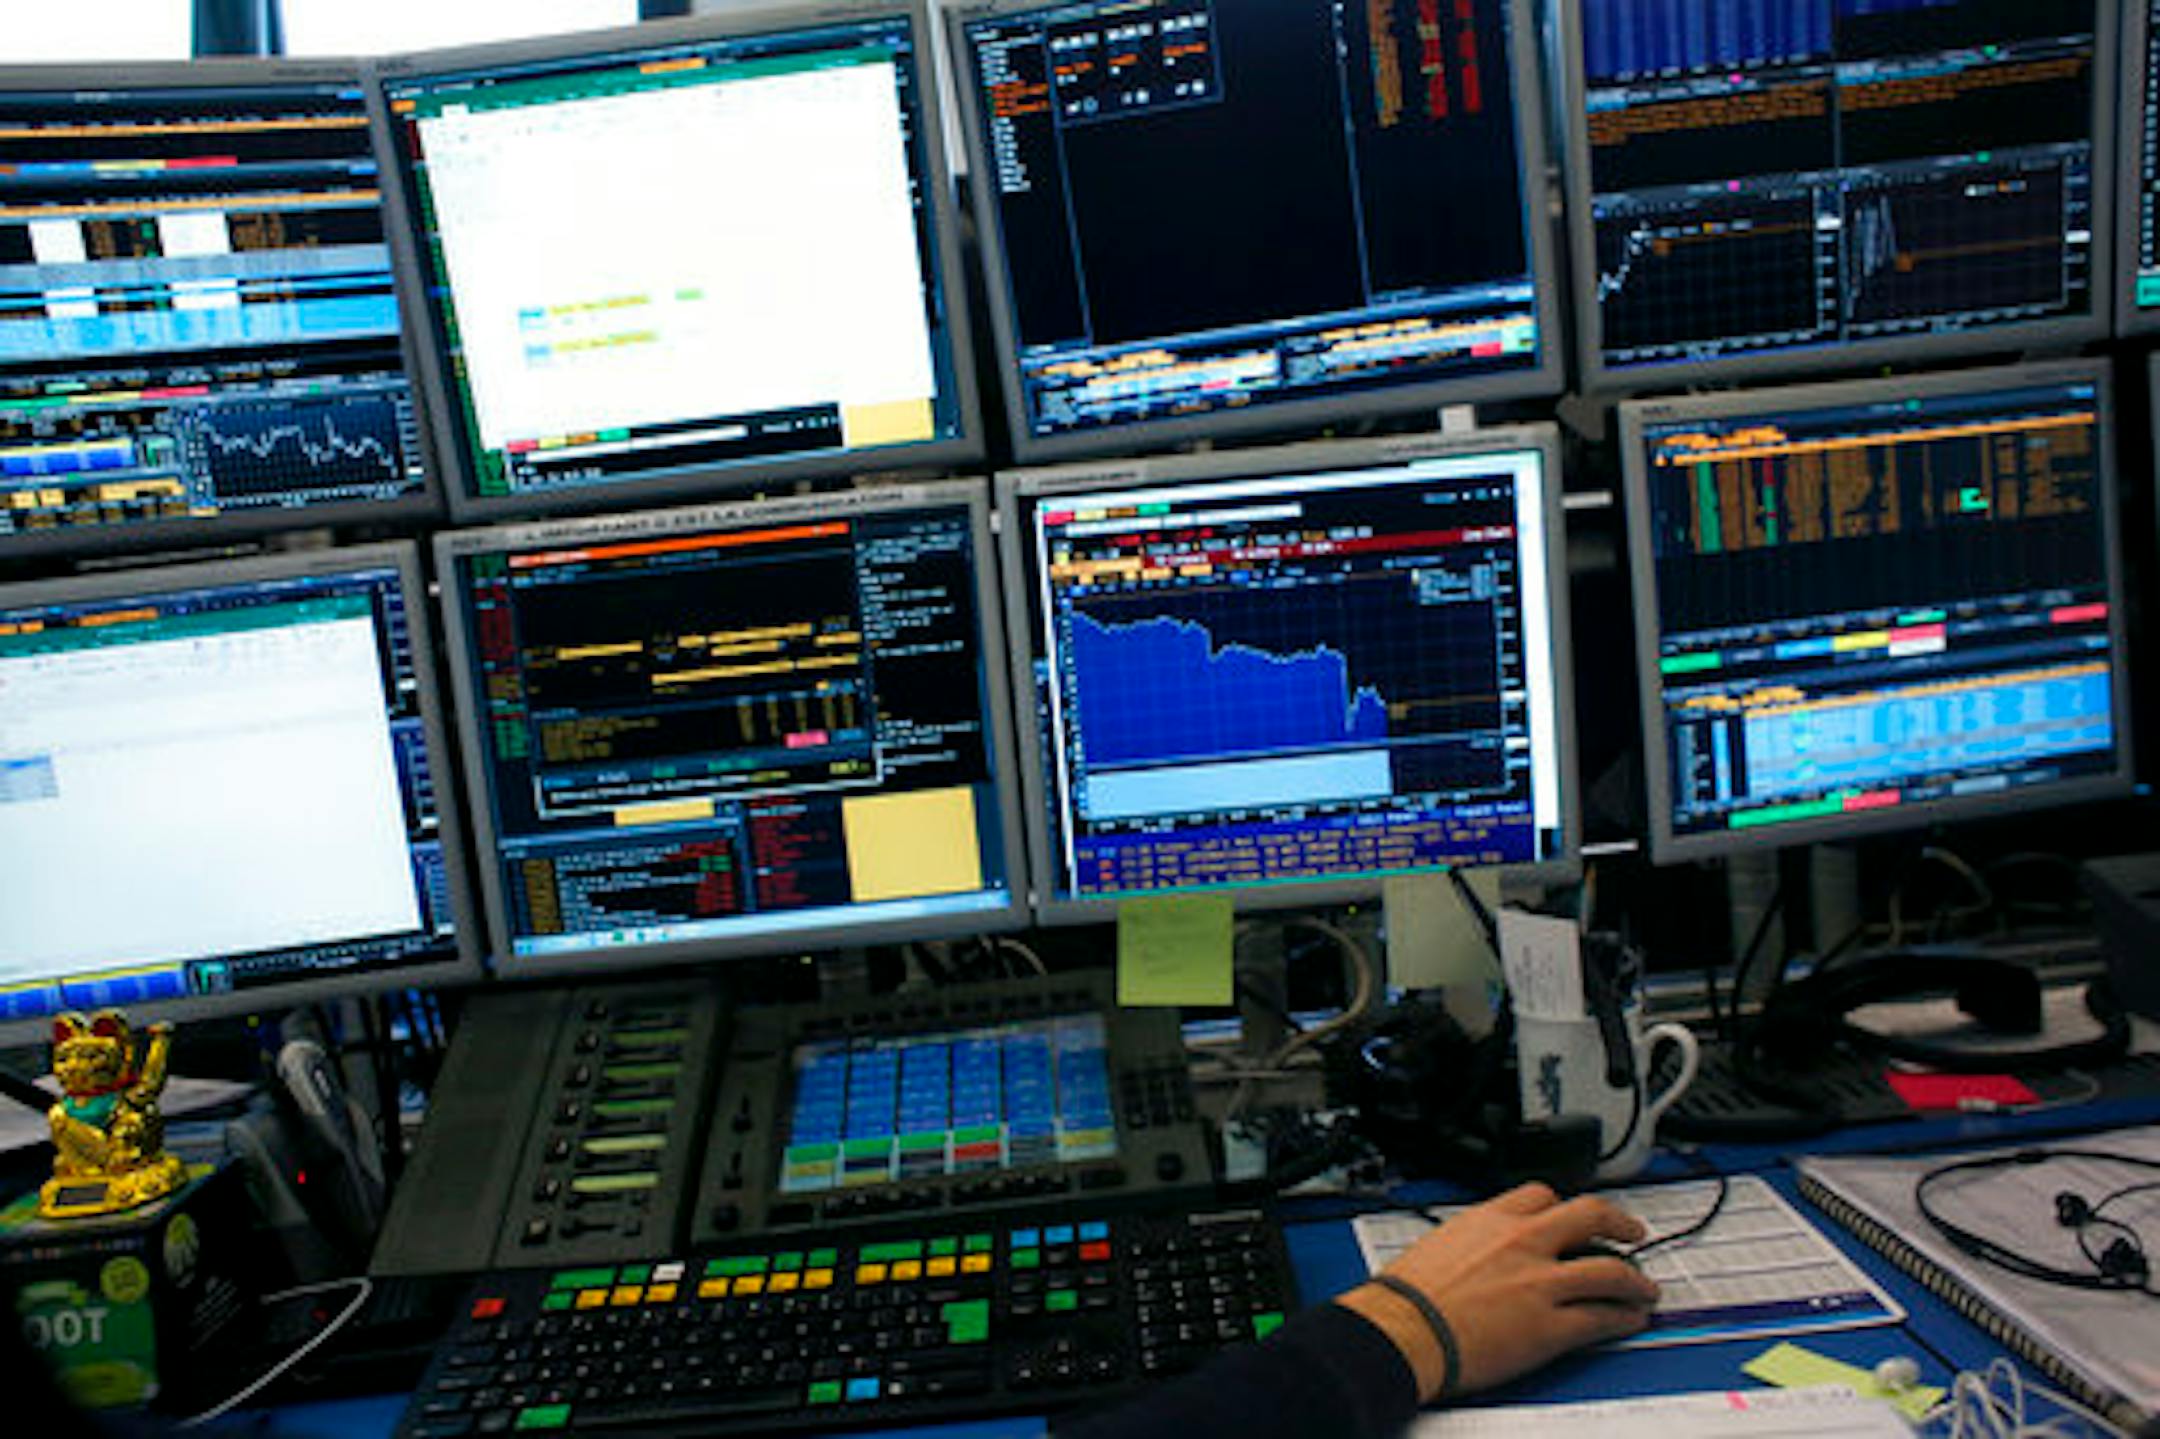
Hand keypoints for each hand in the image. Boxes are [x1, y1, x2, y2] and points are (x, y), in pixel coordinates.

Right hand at [1335, 1182, 1660, 1401]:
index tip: (1573, 1214)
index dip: (1565, 1204)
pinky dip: (1623, 1319)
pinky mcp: (1550, 1326)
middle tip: (1632, 1231)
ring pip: (1609, 1270)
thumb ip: (1469, 1242)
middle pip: (1589, 1216)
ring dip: (1635, 1279)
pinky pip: (1601, 1318)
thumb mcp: (1437, 1245)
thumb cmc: (1406, 1298)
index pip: (1541, 1194)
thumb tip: (1474, 1254)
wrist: (1401, 1331)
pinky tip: (1630, 1320)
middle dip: (1619, 1221)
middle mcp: (1522, 1242)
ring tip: (1645, 1288)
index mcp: (1490, 1219)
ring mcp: (1541, 1283)